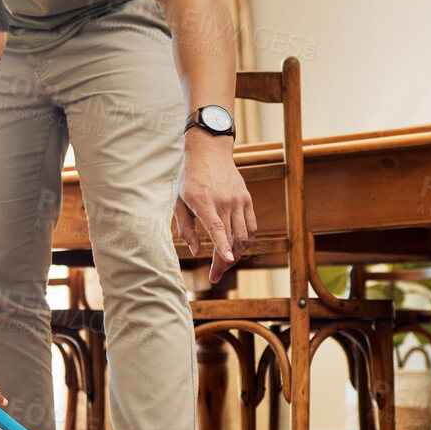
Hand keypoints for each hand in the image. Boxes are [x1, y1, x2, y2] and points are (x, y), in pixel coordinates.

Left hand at [173, 131, 256, 286]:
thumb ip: (186, 229)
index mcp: (204, 202)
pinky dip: (246, 241)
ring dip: (236, 254)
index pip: (217, 228)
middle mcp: (224, 201)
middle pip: (231, 238)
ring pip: (244, 236)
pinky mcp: (247, 199)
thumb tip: (196, 252)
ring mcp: (238, 200)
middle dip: (224, 262)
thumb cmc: (190, 179)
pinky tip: (237, 249)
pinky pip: (251, 226)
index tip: (226, 261)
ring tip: (225, 264)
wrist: (209, 152)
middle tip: (215, 277)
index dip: (222, 247)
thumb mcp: (179, 202)